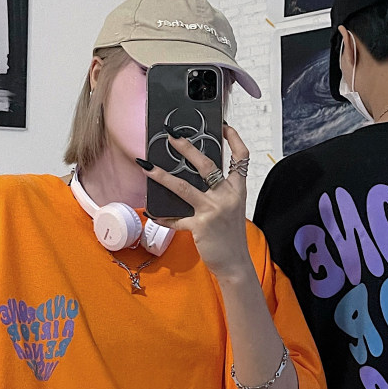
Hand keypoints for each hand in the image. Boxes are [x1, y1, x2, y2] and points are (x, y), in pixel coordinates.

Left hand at [139, 125, 251, 280]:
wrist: (235, 263)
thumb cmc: (231, 236)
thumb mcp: (231, 209)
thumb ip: (219, 192)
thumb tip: (194, 177)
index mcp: (238, 189)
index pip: (241, 157)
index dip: (233, 138)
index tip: (222, 125)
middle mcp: (227, 196)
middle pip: (207, 165)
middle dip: (187, 148)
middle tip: (171, 136)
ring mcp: (213, 210)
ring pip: (183, 187)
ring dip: (162, 175)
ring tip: (146, 166)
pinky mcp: (200, 226)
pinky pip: (176, 219)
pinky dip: (162, 216)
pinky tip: (151, 213)